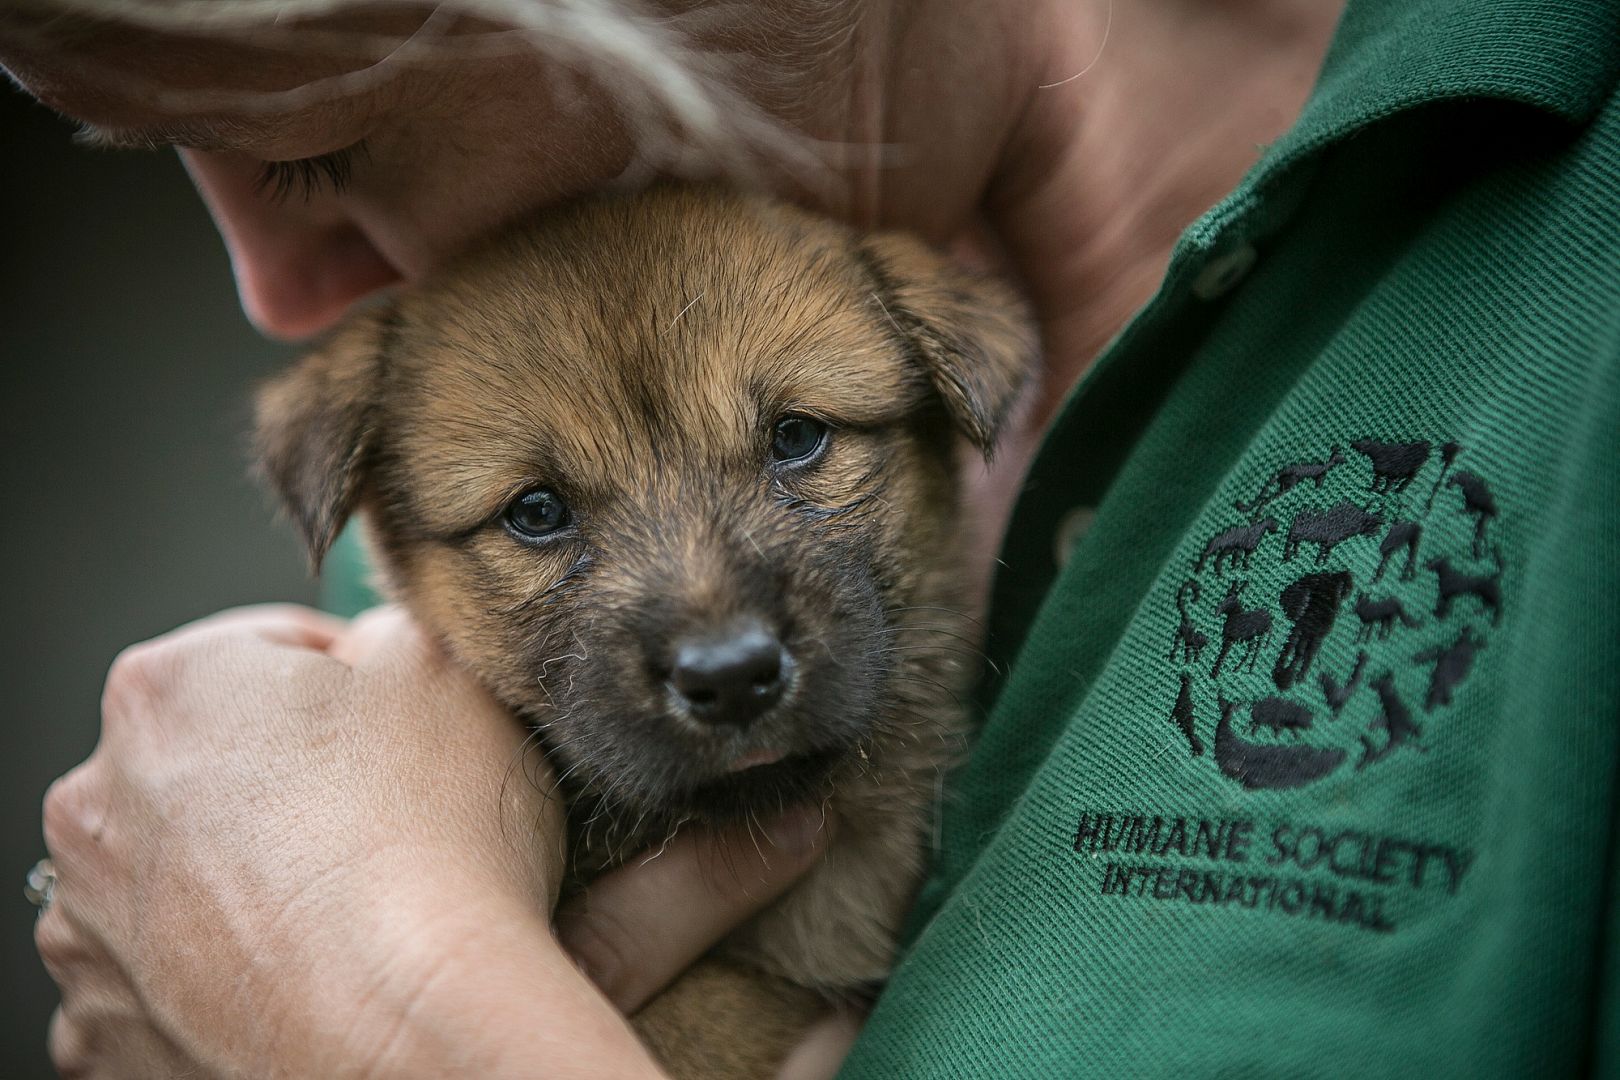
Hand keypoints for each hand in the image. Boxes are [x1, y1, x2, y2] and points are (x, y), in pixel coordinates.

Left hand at [35, 604, 845, 1076]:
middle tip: (390, 816)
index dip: (360, 686)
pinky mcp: (109, 1026)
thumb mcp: (446, 666)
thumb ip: (392, 626)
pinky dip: (225, 970)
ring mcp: (93, 925)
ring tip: (351, 903)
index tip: (413, 733)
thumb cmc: (435, 841)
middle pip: (220, 762)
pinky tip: (304, 970)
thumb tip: (376, 645)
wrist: (410, 1028)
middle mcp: (99, 801)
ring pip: (188, 870)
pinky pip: (171, 975)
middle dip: (294, 778)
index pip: (274, 653)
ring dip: (251, 874)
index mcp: (169, 688)